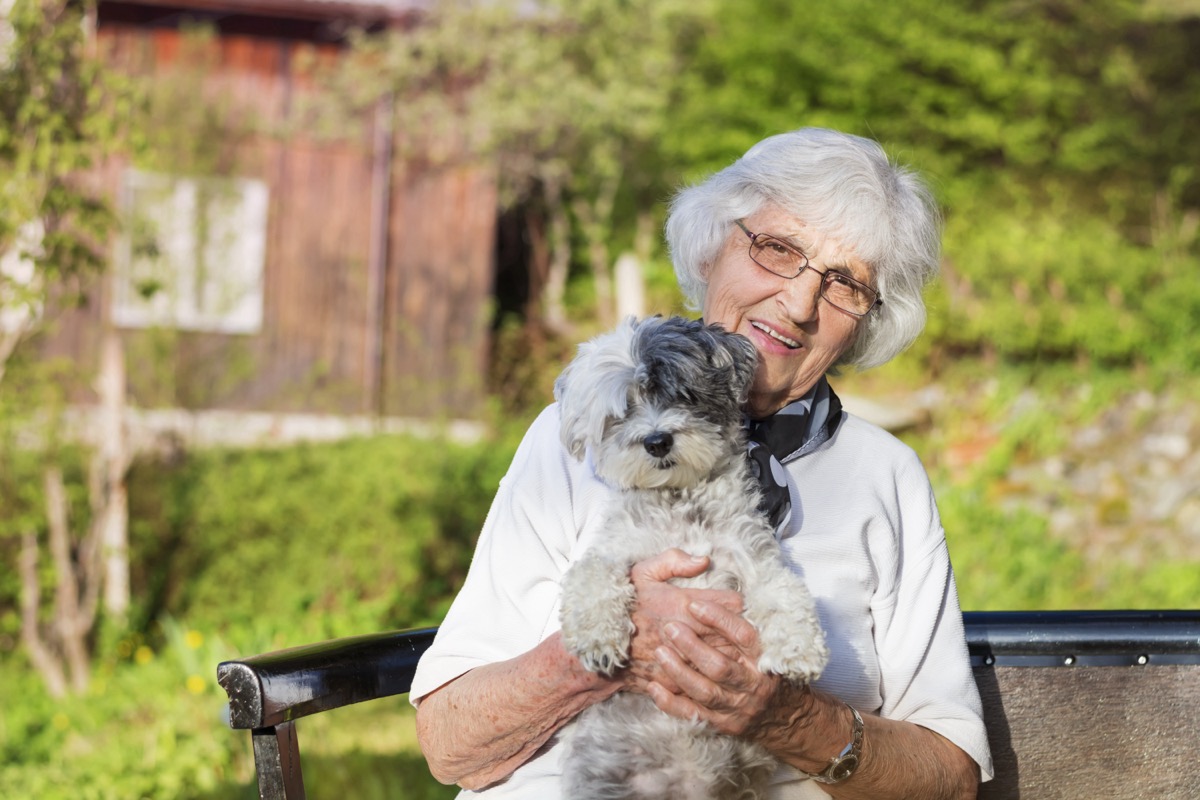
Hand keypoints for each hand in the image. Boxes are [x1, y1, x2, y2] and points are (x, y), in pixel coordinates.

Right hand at [622, 549, 743, 693]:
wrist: (595, 644)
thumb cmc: (621, 605)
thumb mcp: (643, 572)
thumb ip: (674, 561)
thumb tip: (703, 560)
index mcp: (683, 605)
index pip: (732, 604)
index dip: (737, 603)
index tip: (736, 603)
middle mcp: (687, 634)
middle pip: (734, 636)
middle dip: (740, 632)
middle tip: (742, 629)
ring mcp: (681, 662)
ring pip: (723, 662)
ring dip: (731, 656)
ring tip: (733, 650)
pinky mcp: (674, 683)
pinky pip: (704, 683)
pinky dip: (712, 678)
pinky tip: (713, 671)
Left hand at [645, 598, 812, 740]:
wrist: (782, 716)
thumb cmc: (761, 667)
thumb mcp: (761, 641)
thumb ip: (737, 617)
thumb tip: (714, 580)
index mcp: (762, 656)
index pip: (743, 634)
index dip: (718, 618)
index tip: (693, 604)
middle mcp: (751, 682)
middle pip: (721, 666)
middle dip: (692, 647)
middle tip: (669, 627)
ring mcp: (736, 706)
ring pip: (705, 691)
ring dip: (679, 672)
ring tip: (660, 652)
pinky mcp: (721, 723)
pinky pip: (693, 715)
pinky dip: (671, 702)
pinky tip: (654, 688)